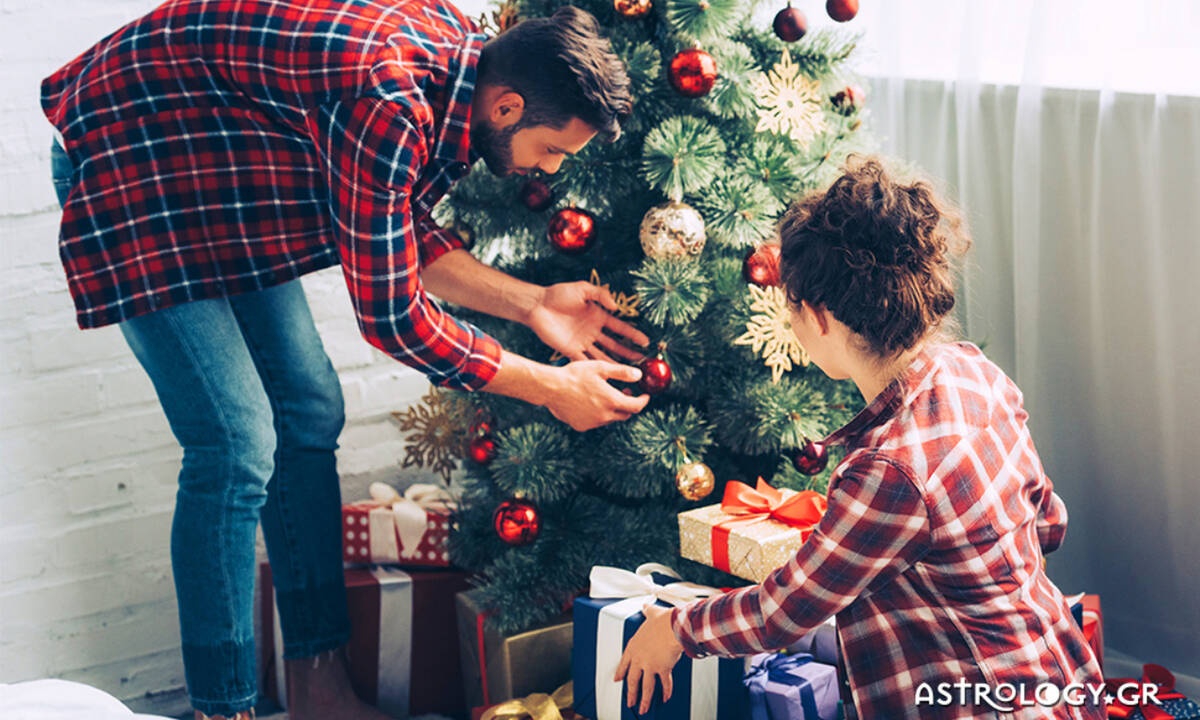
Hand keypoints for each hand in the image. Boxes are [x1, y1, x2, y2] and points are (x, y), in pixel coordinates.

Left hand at [527, 282, 648, 362]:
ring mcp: (582, 342)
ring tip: (629, 372)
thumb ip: (600, 295)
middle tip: (642, 360)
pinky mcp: (569, 350)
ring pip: (602, 355)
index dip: (633, 334)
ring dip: (615, 363)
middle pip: (614, 344)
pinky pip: (584, 361)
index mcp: (598, 316)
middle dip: (628, 352)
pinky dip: (594, 369)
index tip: (645, 341)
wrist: (536, 304)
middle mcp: (592, 331)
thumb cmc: (558, 294)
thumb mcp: (583, 289)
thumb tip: (616, 307)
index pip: (619, 328)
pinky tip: (605, 376)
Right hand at [544, 361, 650, 430]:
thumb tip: (639, 375)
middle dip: (629, 405)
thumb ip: (622, 372)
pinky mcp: (581, 426)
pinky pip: (595, 422)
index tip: (645, 396)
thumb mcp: (600, 368)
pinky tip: (590, 401)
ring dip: (612, 409)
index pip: (636, 406)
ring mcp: (592, 423)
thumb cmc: (575, 374)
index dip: (643, 401)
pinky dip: (598, 414)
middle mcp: (604, 415)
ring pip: (610, 418)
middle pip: (625, 415)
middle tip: (626, 393)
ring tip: (604, 395)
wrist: (551, 387)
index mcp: (611, 401)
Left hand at [614, 604, 683, 713]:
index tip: (617, 680)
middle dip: (630, 693)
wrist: (673, 626)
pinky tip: (666, 698)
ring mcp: (650, 666)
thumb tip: (646, 606)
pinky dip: (666, 692)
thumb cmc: (663, 621)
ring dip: (644, 700)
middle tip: (629, 702)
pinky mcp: (662, 670)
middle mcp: (640, 658)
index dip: (620, 672)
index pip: (624, 662)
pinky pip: (664, 684)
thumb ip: (647, 611)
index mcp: (634, 646)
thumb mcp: (651, 614)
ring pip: (646, 687)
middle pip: (632, 680)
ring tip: (643, 709)